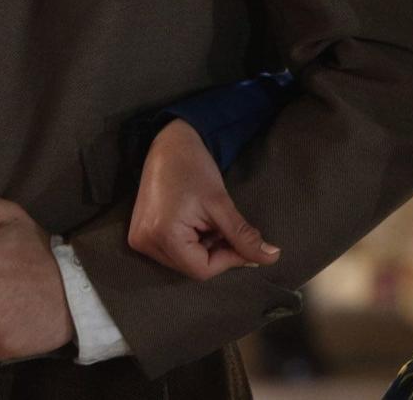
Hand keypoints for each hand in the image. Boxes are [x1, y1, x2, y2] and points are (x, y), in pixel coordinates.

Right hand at [129, 119, 278, 281]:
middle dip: (216, 251)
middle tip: (224, 224)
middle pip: (192, 267)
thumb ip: (244, 235)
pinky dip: (191, 242)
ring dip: (204, 247)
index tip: (245, 241)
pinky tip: (196, 221)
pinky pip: (172, 251)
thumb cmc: (194, 167)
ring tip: (208, 219)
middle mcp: (145, 244)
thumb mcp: (221, 203)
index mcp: (162, 237)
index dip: (229, 259)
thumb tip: (272, 257)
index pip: (202, 270)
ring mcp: (140, 240)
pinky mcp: (141, 235)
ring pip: (184, 260)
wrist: (169, 143)